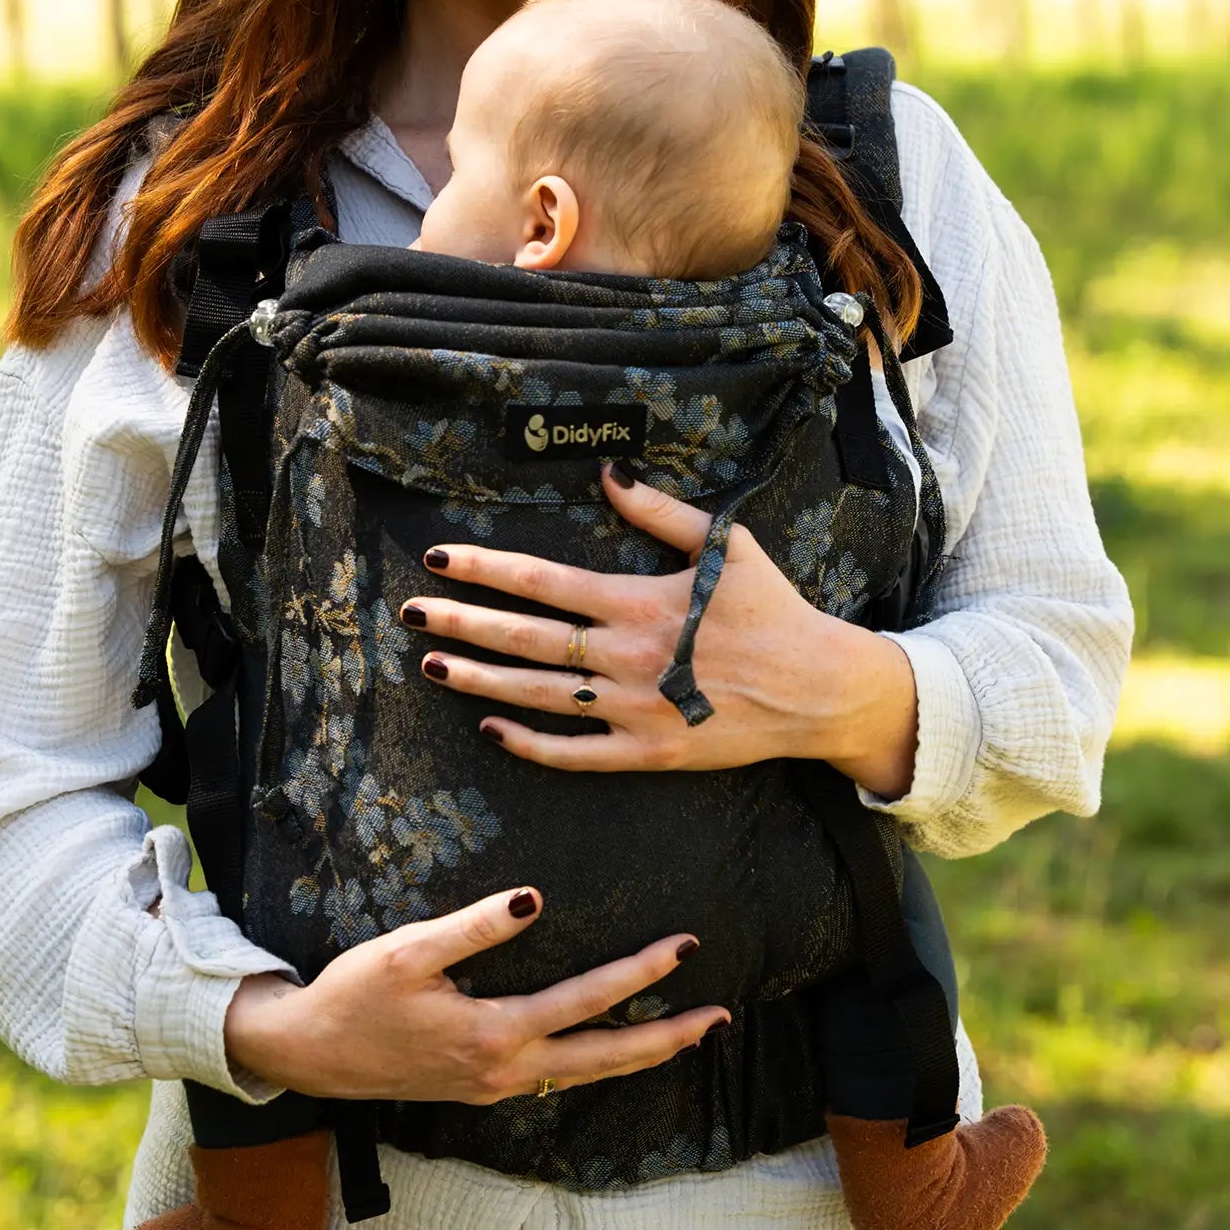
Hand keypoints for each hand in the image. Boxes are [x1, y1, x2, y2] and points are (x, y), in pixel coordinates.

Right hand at [223, 885, 729, 1102]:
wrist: (309, 1054)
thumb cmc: (354, 995)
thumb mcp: (407, 950)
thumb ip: (474, 925)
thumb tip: (535, 898)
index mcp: (495, 1032)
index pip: (588, 1000)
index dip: (641, 973)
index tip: (684, 946)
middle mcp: (506, 1070)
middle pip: (606, 1059)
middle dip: (667, 1037)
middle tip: (720, 1018)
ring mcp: (496, 1086)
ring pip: (587, 1076)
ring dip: (641, 1057)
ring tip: (688, 1038)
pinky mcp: (483, 1087)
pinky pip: (559, 1081)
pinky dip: (599, 1067)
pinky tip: (613, 1052)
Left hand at [401, 464, 917, 796]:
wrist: (821, 689)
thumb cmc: (773, 610)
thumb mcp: (727, 544)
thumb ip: (661, 511)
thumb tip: (607, 475)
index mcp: (641, 602)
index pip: (542, 581)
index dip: (486, 568)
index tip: (439, 559)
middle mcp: (628, 657)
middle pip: (525, 639)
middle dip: (461, 624)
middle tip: (409, 615)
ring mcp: (635, 711)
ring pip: (538, 696)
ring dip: (480, 680)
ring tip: (432, 666)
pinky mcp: (650, 753)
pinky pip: (576, 754)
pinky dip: (529, 742)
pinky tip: (491, 727)